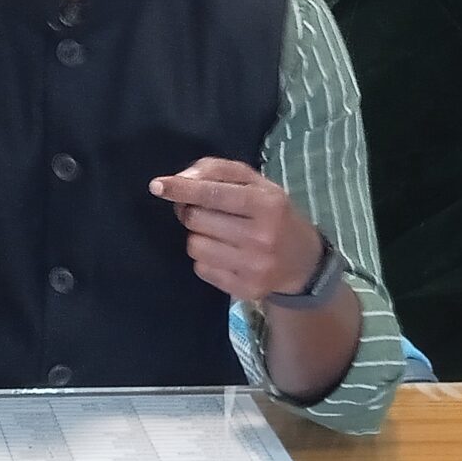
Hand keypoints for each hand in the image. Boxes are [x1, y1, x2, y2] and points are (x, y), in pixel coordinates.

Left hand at [150, 158, 325, 304]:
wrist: (304, 262)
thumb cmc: (273, 213)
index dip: (182, 189)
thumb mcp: (256, 183)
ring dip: (198, 236)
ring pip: (195, 246)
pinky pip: (201, 269)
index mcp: (267, 204)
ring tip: (218, 233)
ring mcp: (254, 267)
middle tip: (203, 211)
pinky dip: (205, 259)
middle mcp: (262, 237)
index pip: (213, 194)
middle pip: (196, 220)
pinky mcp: (244, 289)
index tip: (157, 186)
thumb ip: (219, 171)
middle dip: (191, 211)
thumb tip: (182, 179)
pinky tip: (224, 254)